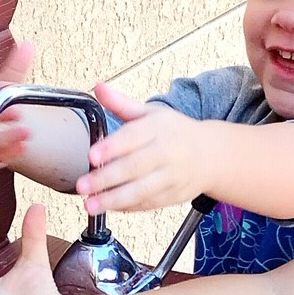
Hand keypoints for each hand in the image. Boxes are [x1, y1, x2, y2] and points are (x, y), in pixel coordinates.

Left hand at [76, 82, 208, 213]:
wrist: (212, 155)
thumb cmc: (175, 132)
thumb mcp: (151, 113)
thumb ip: (122, 104)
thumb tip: (99, 86)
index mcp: (159, 128)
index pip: (133, 136)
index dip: (111, 147)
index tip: (91, 155)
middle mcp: (167, 153)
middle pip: (134, 167)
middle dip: (106, 178)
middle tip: (82, 185)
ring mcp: (171, 177)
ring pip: (141, 190)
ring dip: (113, 199)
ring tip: (90, 205)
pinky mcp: (174, 196)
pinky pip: (148, 204)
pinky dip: (128, 207)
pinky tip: (109, 208)